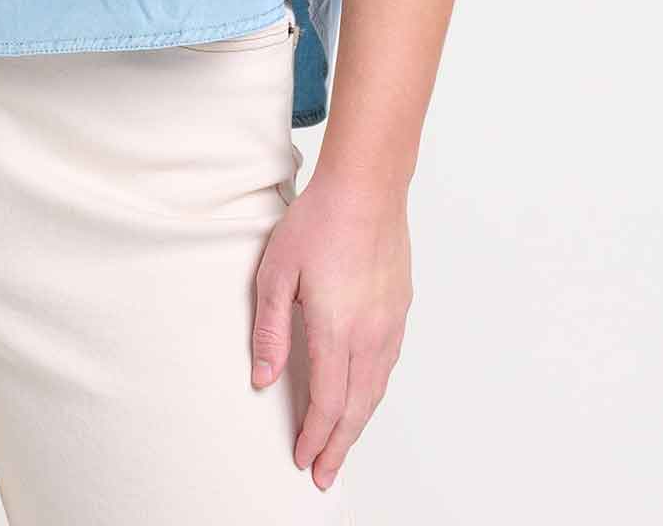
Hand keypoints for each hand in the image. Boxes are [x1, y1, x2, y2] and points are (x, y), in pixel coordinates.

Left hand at [250, 166, 412, 492]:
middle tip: (325, 474)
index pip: (327, 402)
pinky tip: (364, 395)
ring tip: (341, 444)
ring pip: (376, 390)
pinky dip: (373, 392)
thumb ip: (269, 330)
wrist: (367, 187)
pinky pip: (388, 365)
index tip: (304, 460)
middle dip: (339, 446)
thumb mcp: (276, 273)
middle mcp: (370, 334)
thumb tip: (262, 379)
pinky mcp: (400, 308)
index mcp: (337, 330)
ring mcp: (390, 322)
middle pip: (357, 408)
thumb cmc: (318, 222)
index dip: (315, 437)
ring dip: (358, 424)